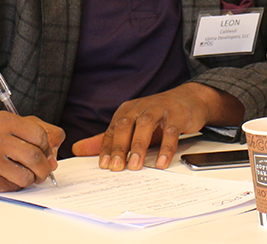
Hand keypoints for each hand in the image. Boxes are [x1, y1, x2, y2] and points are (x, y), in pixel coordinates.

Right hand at [0, 112, 64, 191]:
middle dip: (44, 168)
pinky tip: (10, 177)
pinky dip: (17, 185)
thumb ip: (40, 133)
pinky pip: (12, 188)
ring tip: (27, 174)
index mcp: (5, 121)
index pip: (39, 135)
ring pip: (25, 177)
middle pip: (35, 157)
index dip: (47, 147)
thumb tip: (53, 160)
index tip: (45, 152)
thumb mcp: (13, 124)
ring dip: (32, 179)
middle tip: (44, 171)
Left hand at [71, 83, 243, 171]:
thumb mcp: (132, 127)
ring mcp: (159, 109)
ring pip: (146, 126)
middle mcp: (140, 108)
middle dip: (120, 147)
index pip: (113, 130)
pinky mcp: (177, 115)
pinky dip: (166, 148)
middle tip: (116, 167)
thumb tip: (77, 149)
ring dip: (139, 146)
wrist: (189, 99)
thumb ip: (107, 139)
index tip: (103, 165)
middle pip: (126, 125)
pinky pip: (170, 131)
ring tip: (136, 166)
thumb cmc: (158, 116)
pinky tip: (161, 162)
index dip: (107, 147)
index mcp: (127, 111)